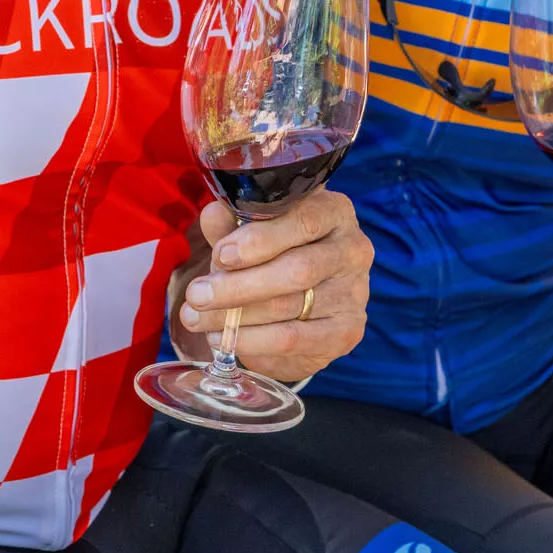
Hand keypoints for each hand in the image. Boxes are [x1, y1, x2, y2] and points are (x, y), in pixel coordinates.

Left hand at [176, 190, 372, 383]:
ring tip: (199, 319)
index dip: (259, 239)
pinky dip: (255, 341)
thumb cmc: (278, 252)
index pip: (302, 219)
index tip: (220, 256)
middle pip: (296, 269)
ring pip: (291, 306)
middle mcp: (353, 249)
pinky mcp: (347, 331)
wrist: (308, 300)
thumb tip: (213, 213)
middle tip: (197, 295)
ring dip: (237, 317)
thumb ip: (234, 222)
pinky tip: (227, 339)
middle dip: (239, 285)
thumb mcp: (255, 230)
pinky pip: (295, 339)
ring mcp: (355, 292)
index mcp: (334, 211)